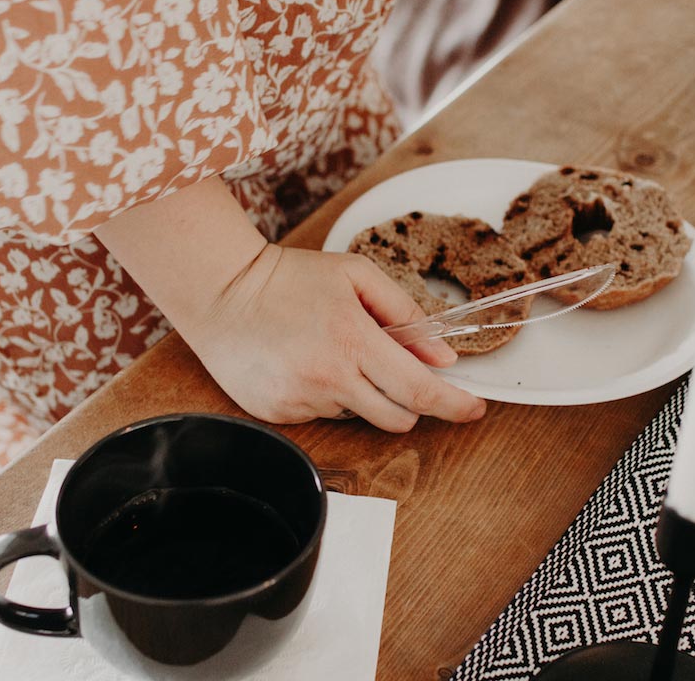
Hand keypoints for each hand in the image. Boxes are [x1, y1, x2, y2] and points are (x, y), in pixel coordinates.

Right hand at [95, 177, 485, 431]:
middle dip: (410, 401)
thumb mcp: (355, 275)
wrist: (219, 291)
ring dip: (361, 393)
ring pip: (358, 415)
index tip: (475, 409)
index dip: (455, 405)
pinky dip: (326, 395)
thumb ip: (405, 313)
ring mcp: (301, 400)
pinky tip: (304, 364)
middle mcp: (329, 379)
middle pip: (397, 418)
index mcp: (353, 341)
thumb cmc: (288, 277)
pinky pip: (322, 415)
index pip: (420, 391)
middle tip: (396, 371)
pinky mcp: (278, 415)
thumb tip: (442, 356)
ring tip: (331, 352)